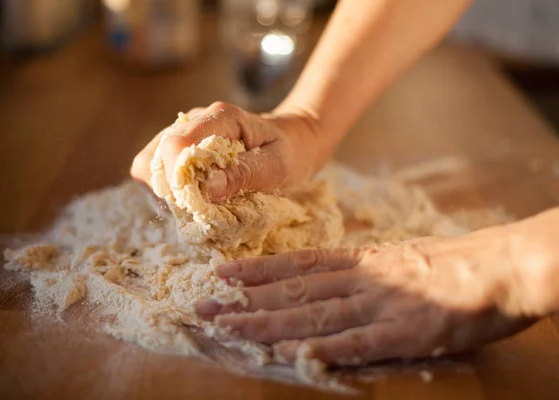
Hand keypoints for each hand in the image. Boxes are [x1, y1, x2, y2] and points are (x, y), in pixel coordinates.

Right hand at [130, 102, 328, 200]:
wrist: (293, 140)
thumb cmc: (290, 153)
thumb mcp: (278, 166)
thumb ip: (244, 174)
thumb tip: (207, 188)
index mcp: (221, 118)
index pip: (176, 144)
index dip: (178, 178)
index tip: (196, 203)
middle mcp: (195, 120)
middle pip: (154, 157)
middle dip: (170, 190)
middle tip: (199, 208)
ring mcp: (185, 133)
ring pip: (150, 166)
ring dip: (167, 192)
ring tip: (197, 204)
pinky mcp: (182, 149)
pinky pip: (158, 173)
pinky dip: (170, 191)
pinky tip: (194, 198)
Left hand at [195, 230, 535, 365]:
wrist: (500, 266)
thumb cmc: (453, 262)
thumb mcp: (399, 257)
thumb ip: (365, 270)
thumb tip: (330, 279)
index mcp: (362, 261)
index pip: (299, 265)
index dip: (258, 270)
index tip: (222, 274)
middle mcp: (361, 279)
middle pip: (293, 290)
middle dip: (246, 299)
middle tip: (205, 305)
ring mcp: (379, 305)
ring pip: (311, 314)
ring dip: (266, 322)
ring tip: (228, 327)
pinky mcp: (402, 332)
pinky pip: (353, 343)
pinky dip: (318, 348)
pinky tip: (287, 352)